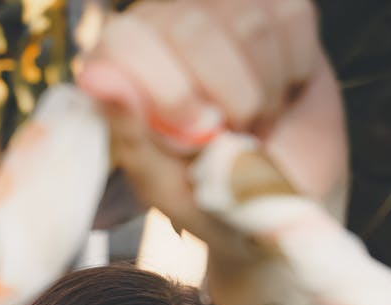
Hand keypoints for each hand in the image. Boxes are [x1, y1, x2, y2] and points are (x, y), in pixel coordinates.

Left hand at [77, 0, 347, 260]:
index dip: (168, 90)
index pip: (128, 41)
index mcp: (121, 67)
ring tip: (251, 124)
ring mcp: (218, 10)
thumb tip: (98, 80)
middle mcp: (163, 26)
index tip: (195, 138)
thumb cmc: (211, 196)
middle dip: (224, 98)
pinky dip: (293, 73)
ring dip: (261, 95)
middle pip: (192, 27)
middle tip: (230, 138)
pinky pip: (290, 20)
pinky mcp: (273, 7)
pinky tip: (277, 96)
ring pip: (249, 26)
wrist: (278, 199)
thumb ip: (131, 136)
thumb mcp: (166, 185)